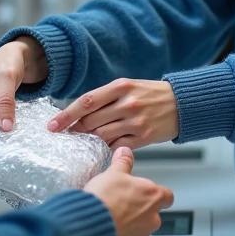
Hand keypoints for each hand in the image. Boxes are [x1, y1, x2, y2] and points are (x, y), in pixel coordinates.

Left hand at [50, 79, 179, 149]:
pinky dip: (106, 149)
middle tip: (63, 136)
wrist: (182, 103)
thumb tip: (79, 114)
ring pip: (102, 135)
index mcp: (121, 86)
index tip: (52, 126)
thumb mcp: (129, 86)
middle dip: (74, 130)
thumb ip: (106, 98)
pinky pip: (116, 147)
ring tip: (81, 143)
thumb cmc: (152, 94)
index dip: (66, 115)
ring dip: (88, 141)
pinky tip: (100, 149)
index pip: (86, 102)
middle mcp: (127, 103)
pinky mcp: (143, 138)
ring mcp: (135, 122)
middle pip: (91, 121)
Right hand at [83, 147, 173, 235]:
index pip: (166, 196)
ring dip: (129, 230)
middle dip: (139, 214)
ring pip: (141, 234)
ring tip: (110, 223)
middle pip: (152, 216)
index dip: (157, 195)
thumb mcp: (112, 174)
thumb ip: (122, 163)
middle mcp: (152, 219)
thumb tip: (125, 152)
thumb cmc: (102, 200)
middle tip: (121, 208)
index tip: (149, 194)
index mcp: (151, 196)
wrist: (87, 229)